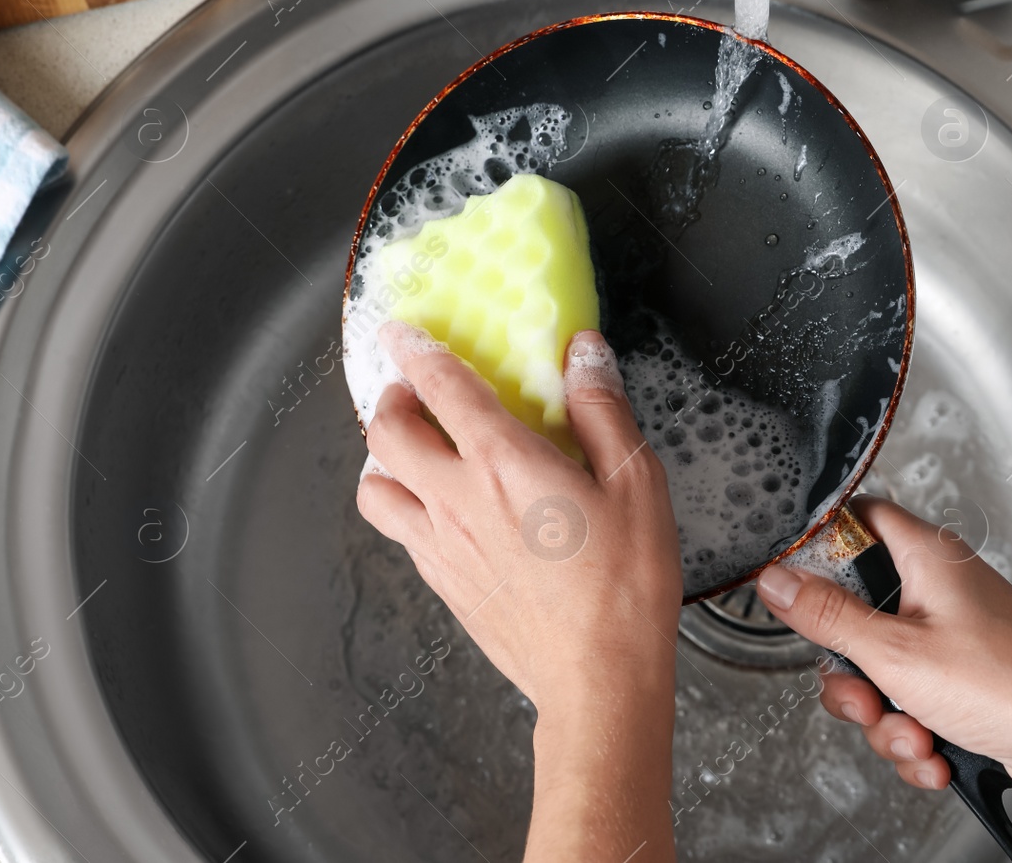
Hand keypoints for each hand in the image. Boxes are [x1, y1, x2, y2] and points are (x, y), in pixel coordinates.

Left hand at [357, 322, 679, 862]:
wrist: (597, 679)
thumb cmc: (625, 586)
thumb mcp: (637, 482)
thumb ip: (601, 410)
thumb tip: (585, 353)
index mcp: (505, 464)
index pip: (442, 388)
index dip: (416, 352)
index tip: (403, 333)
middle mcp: (458, 500)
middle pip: (386, 433)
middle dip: (390, 399)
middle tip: (411, 390)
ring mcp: (441, 546)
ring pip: (374, 488)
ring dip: (383, 458)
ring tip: (412, 449)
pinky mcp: (443, 584)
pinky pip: (399, 532)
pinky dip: (403, 505)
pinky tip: (438, 509)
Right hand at [755, 497, 1011, 805]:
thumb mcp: (897, 653)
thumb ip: (828, 616)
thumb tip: (777, 580)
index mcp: (927, 557)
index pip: (858, 519)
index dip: (820, 546)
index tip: (798, 587)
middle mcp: (940, 591)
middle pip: (857, 615)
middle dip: (854, 675)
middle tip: (868, 695)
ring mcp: (952, 639)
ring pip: (881, 673)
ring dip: (886, 719)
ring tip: (916, 735)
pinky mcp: (963, 685)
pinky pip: (912, 706)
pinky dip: (915, 737)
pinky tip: (937, 754)